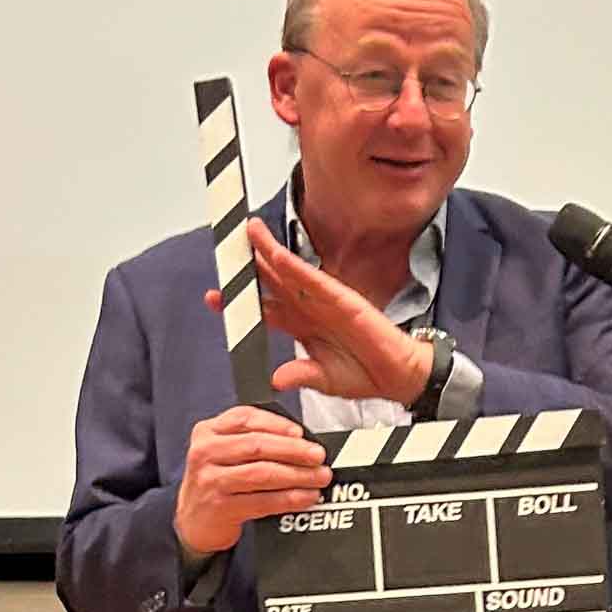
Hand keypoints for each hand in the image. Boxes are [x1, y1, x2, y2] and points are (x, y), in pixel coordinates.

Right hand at [174, 405, 331, 554]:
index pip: (245, 418)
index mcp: (208, 431)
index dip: (277, 424)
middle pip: (257, 445)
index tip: (301, 432)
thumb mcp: (226, 452)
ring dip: (297, 475)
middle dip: (294, 450)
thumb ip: (254, 438)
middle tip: (318, 455)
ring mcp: (210, 480)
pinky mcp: (221, 507)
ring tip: (320, 477)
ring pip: (262, 473)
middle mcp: (205, 452)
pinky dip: (290, 499)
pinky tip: (307, 497)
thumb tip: (302, 439)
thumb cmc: (218, 479)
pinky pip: (264, 501)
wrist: (194, 520)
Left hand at [203, 219, 428, 402]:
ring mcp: (326, 301)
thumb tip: (275, 379)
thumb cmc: (365, 375)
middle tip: (226, 248)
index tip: (213, 297)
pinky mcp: (344, 300)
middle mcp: (311, 309)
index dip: (240, 302)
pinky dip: (296, 267)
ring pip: (291, 272)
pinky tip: (278, 256)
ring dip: (270, 252)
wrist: (399, 377)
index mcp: (303, 327)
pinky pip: (315, 280)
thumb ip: (300, 375)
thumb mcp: (323, 379)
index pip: (264, 309)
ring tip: (250, 232)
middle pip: (273, 281)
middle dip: (249, 265)